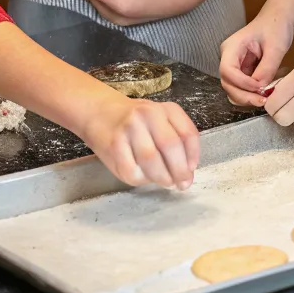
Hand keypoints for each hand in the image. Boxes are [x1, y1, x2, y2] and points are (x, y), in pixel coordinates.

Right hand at [79, 92, 200, 189]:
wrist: (100, 112)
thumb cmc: (137, 120)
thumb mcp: (161, 120)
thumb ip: (177, 141)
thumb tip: (187, 175)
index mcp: (167, 108)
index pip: (187, 133)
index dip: (193, 155)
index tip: (192, 169)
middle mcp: (148, 114)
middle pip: (170, 146)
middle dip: (179, 170)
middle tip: (182, 184)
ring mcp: (129, 128)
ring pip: (151, 160)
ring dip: (162, 177)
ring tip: (166, 183)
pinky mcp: (113, 145)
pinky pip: (132, 170)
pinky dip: (142, 179)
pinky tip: (145, 177)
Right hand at [219, 12, 293, 106]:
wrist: (279, 20)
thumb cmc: (276, 27)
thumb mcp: (276, 46)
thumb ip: (267, 68)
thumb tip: (261, 89)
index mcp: (232, 47)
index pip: (227, 70)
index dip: (242, 83)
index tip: (260, 88)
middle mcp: (228, 58)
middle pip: (227, 84)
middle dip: (244, 95)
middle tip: (264, 100)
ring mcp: (234, 66)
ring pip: (233, 90)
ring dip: (247, 98)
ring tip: (265, 99)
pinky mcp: (242, 73)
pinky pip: (242, 89)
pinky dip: (251, 95)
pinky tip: (265, 94)